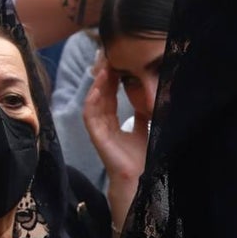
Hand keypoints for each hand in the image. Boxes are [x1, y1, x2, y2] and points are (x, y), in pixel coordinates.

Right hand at [83, 56, 148, 185]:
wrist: (139, 177)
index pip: (110, 97)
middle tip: (109, 60)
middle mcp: (103, 124)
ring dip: (97, 85)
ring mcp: (98, 130)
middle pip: (100, 96)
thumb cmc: (141, 158)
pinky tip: (97, 89)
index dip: (112, 81)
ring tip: (104, 69)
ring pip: (93, 102)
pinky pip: (89, 115)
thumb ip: (141, 116)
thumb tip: (147, 100)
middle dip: (104, 78)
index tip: (117, 65)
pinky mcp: (96, 136)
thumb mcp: (144, 130)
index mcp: (112, 123)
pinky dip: (92, 101)